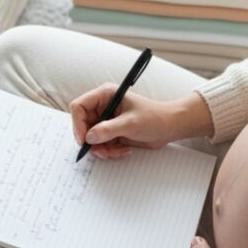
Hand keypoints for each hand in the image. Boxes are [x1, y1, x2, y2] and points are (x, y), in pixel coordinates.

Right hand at [69, 85, 209, 159]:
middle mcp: (103, 106)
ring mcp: (106, 120)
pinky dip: (109, 151)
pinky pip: (100, 144)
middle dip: (91, 141)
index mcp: (105, 95)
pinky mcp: (111, 132)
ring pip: (91, 138)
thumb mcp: (131, 123)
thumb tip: (89, 137)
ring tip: (116, 152)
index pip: (79, 106)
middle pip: (83, 125)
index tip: (84, 140)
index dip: (78, 123)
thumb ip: (108, 129)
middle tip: (102, 152)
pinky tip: (123, 151)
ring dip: (101, 149)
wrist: (170, 127)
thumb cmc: (154, 118)